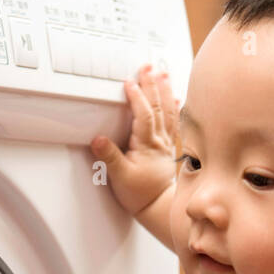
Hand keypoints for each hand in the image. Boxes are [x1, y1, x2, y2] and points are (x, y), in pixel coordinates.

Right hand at [90, 63, 179, 217]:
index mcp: (145, 145)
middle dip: (152, 85)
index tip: (129, 82)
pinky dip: (175, 109)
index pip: (143, 115)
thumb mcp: (119, 177)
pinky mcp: (167, 147)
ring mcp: (165, 143)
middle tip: (148, 67)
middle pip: (156, 107)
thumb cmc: (140, 194)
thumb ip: (109, 157)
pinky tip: (176, 98)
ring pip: (167, 112)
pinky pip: (173, 123)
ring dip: (164, 91)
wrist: (158, 206)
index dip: (137, 97)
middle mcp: (158, 141)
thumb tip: (98, 139)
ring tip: (162, 74)